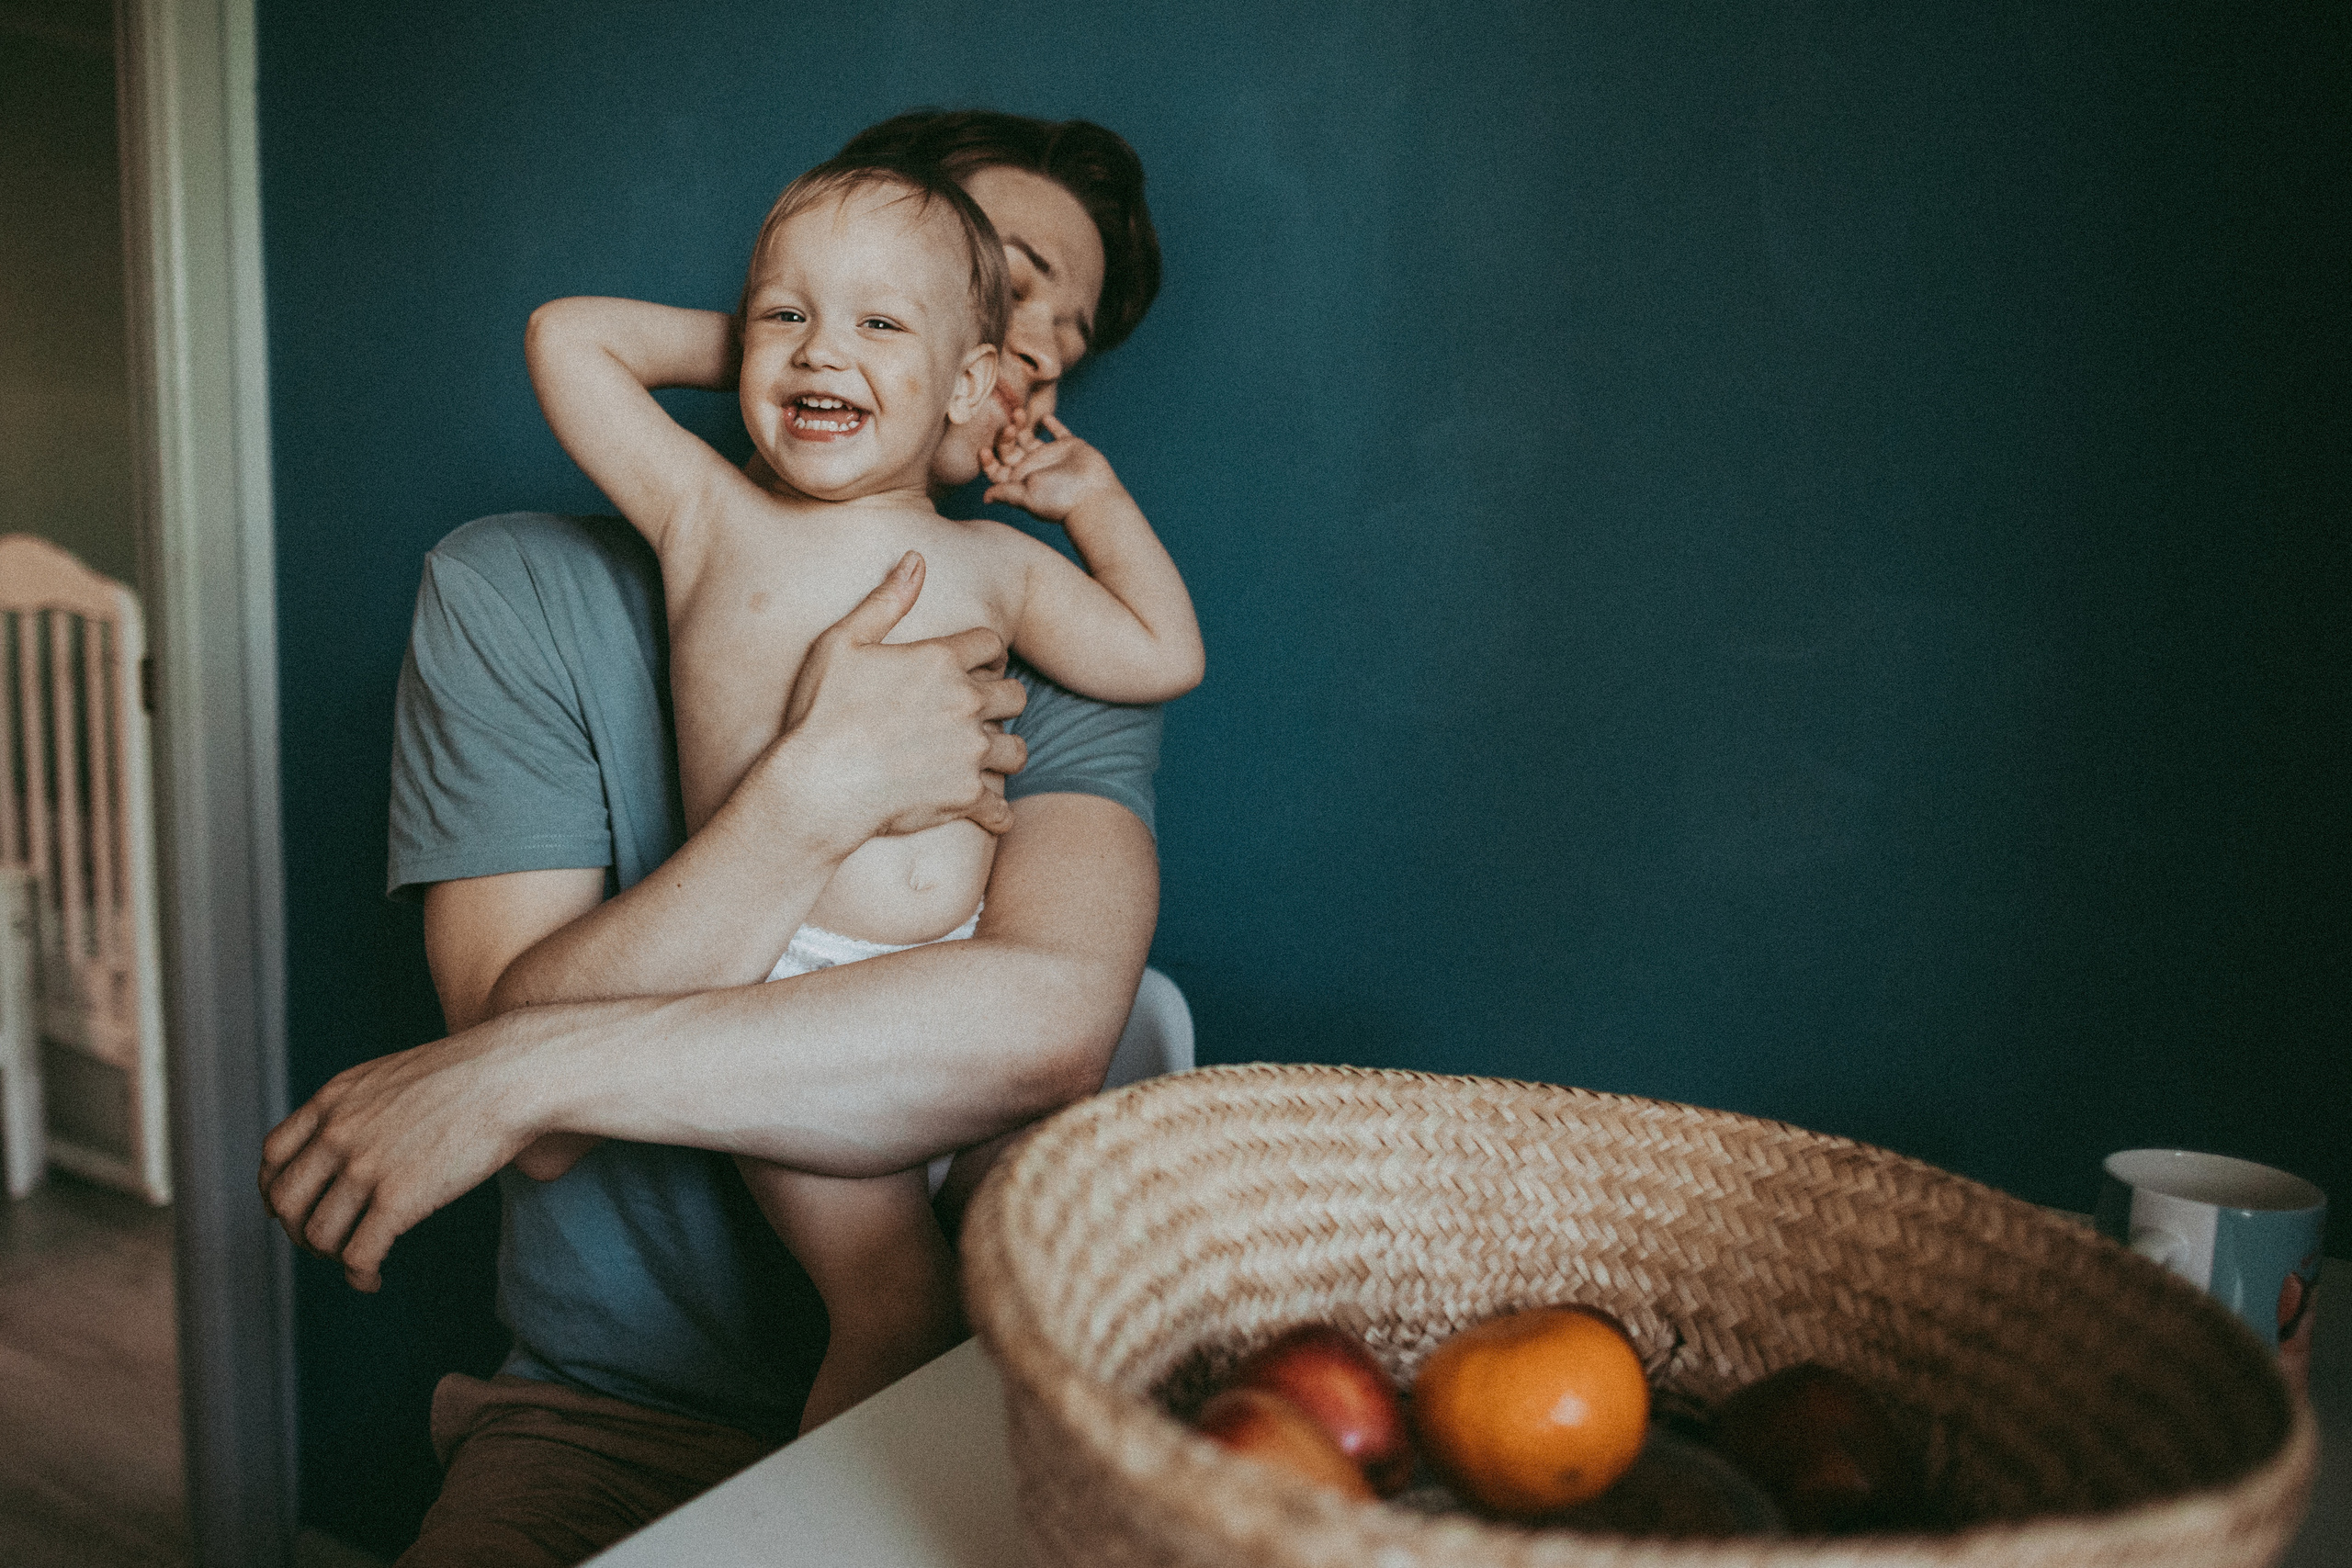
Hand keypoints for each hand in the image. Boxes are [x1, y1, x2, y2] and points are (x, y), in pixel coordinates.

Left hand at [259, 1021, 535, 1291]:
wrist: (515, 1075)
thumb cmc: (474, 1074)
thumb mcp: (396, 1076)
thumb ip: (363, 1106)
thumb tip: (360, 1142)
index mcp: (334, 1099)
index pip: (273, 1156)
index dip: (277, 1192)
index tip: (296, 1210)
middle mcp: (338, 1133)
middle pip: (286, 1202)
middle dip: (299, 1232)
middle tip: (328, 1243)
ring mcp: (365, 1168)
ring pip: (318, 1236)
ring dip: (333, 1257)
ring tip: (359, 1261)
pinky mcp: (398, 1200)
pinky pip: (358, 1256)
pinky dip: (359, 1277)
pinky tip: (374, 1280)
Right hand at [769, 551, 1028, 842]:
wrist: (818, 784)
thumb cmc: (820, 713)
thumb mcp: (841, 643)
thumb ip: (885, 600)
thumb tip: (916, 559)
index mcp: (941, 661)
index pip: (992, 645)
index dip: (987, 654)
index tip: (978, 666)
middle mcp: (966, 703)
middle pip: (1015, 695)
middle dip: (1001, 700)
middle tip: (980, 712)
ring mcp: (970, 752)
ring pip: (1017, 750)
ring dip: (1004, 752)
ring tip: (985, 757)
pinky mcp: (966, 796)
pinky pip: (1002, 806)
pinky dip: (997, 812)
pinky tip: (988, 811)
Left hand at [980, 416, 1129, 523]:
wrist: (1093, 497)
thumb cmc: (1059, 500)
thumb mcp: (1027, 496)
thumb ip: (1006, 492)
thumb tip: (984, 498)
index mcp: (1020, 481)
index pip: (998, 470)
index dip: (988, 461)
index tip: (983, 449)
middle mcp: (1033, 468)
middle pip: (1010, 449)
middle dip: (1005, 437)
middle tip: (1008, 427)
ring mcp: (1051, 456)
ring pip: (1030, 437)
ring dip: (1021, 425)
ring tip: (1018, 412)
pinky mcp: (1069, 447)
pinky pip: (1059, 432)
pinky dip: (1052, 424)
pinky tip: (1045, 418)